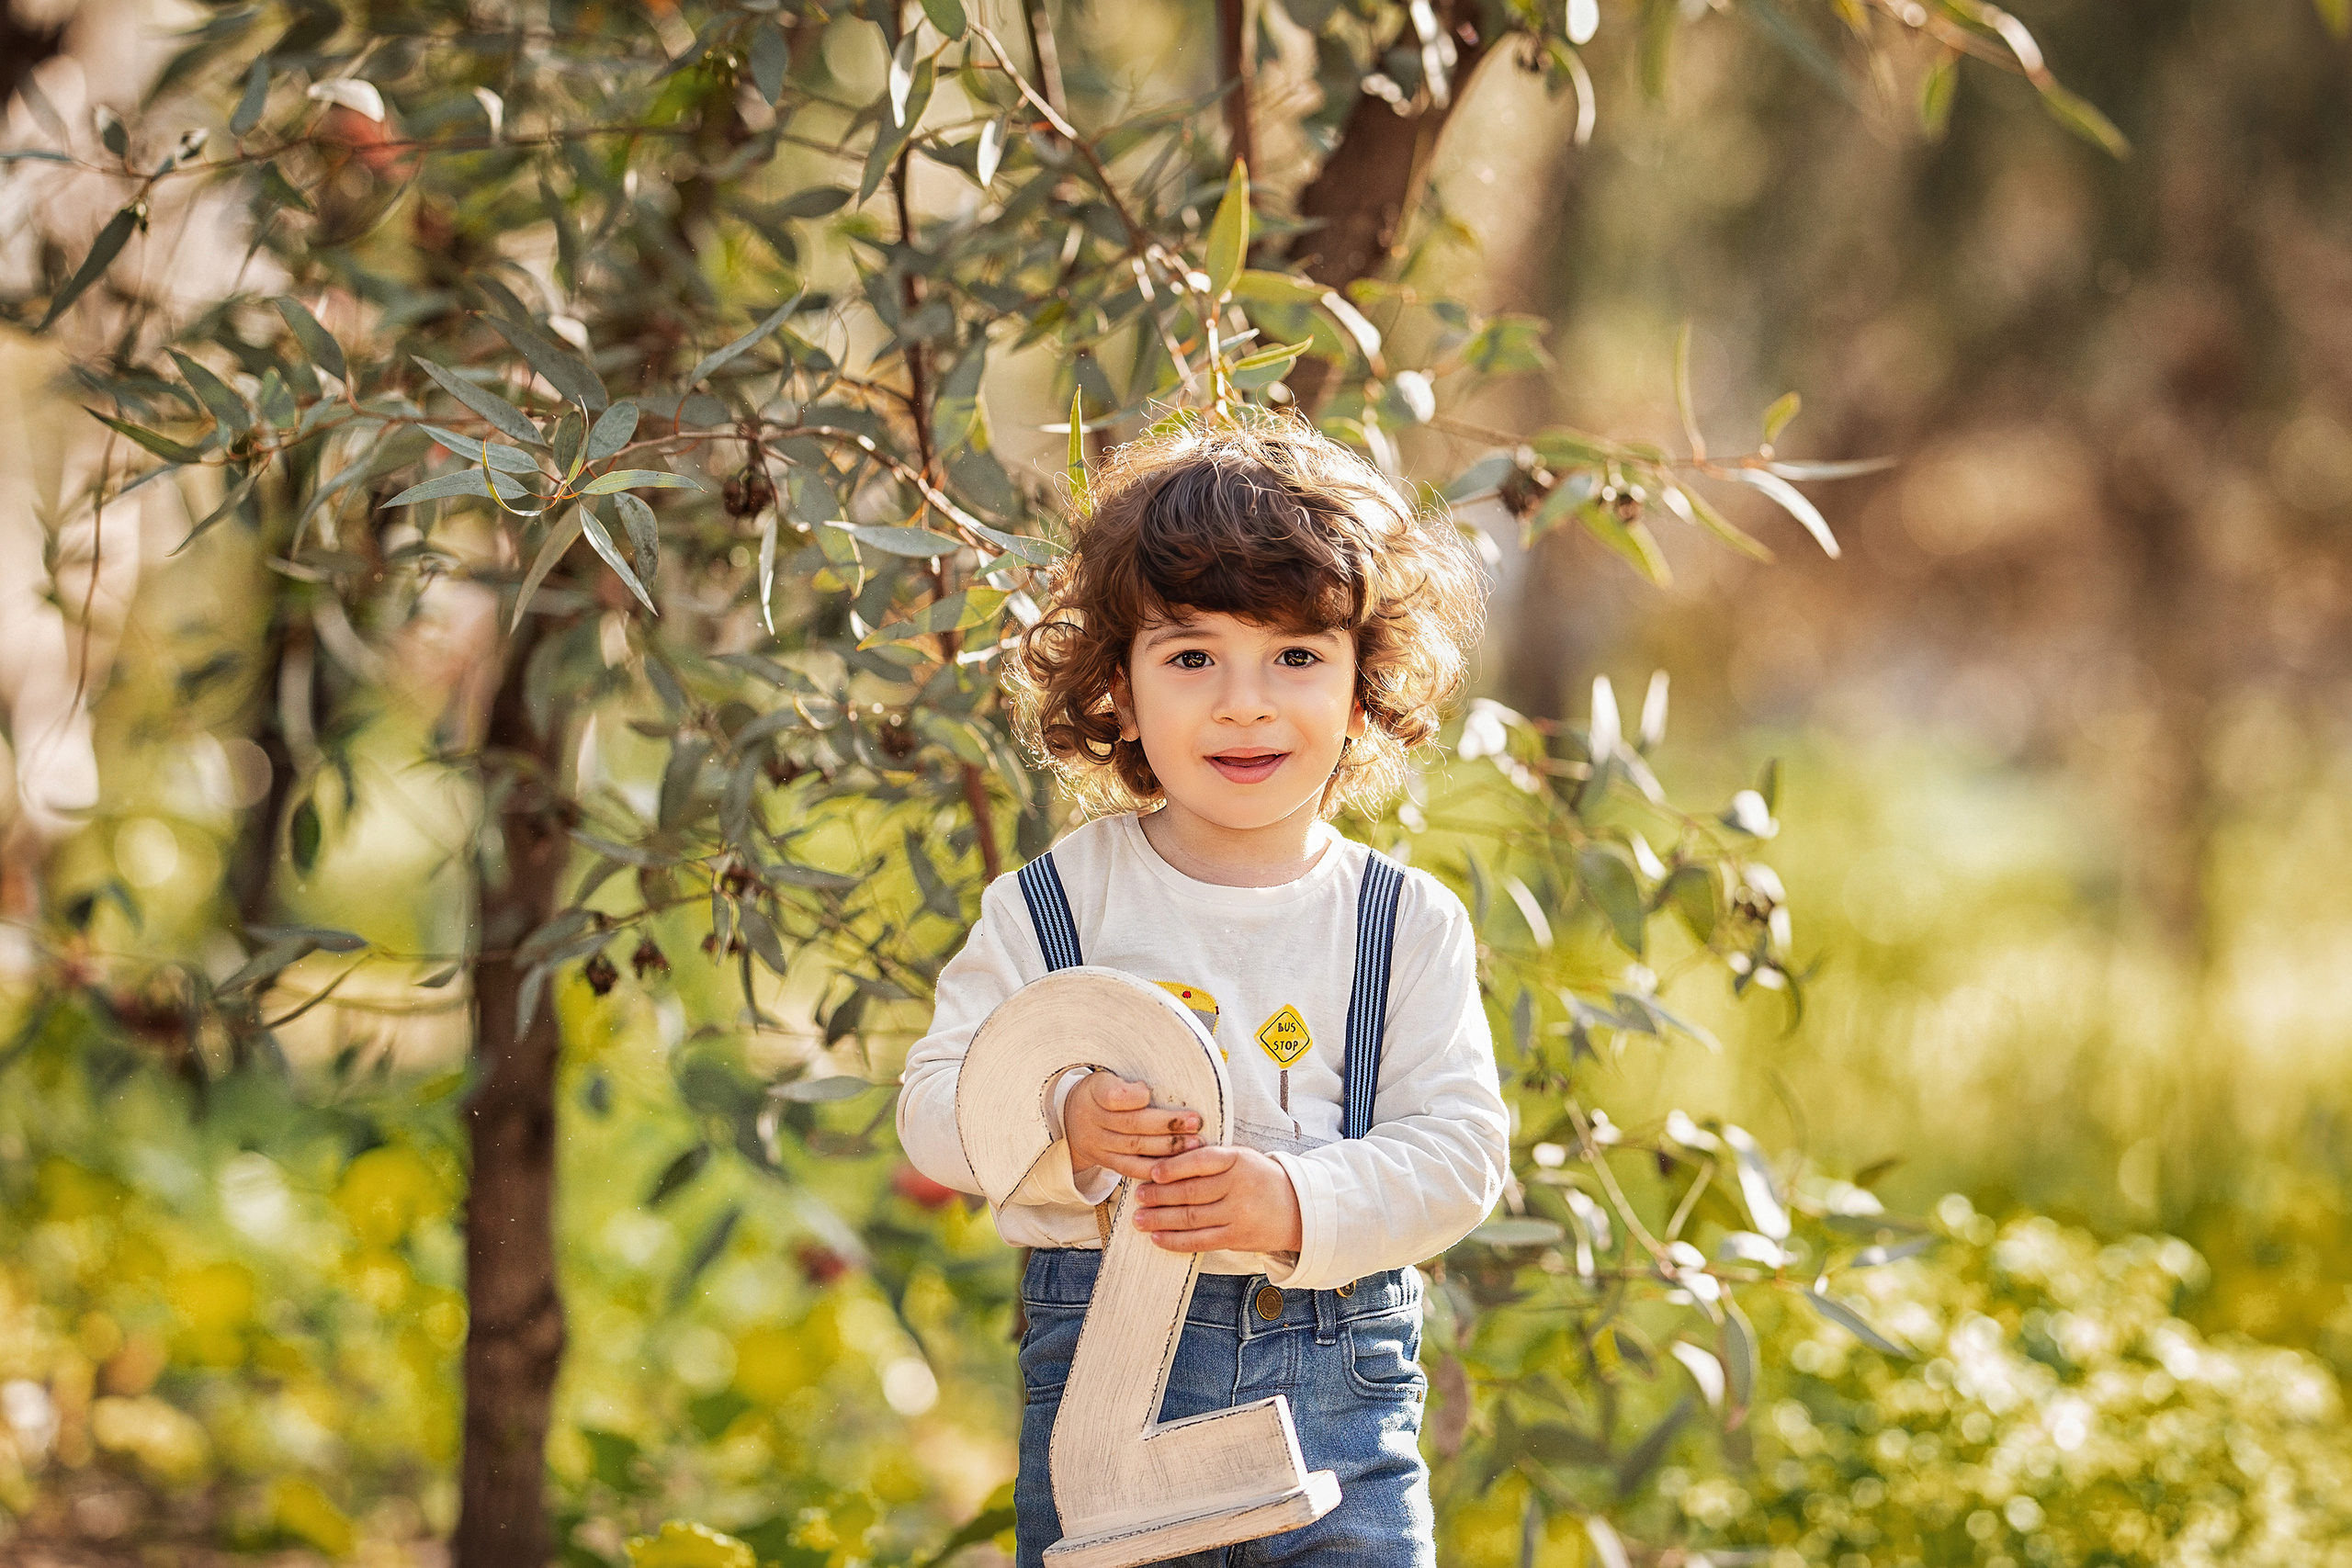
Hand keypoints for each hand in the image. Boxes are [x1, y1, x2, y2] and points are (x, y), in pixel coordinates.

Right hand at [1064, 1070, 1202, 1181]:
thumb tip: (1149, 1092)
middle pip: (1132, 1124)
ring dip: (1168, 1148)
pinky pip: (1132, 1169)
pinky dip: (1155, 1168)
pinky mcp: (1107, 1162)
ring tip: (1195, 1144)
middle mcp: (1094, 1121)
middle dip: (1167, 1124)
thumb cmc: (1101, 1093)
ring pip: (1136, 1148)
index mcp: (1094, 1092)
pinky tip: (1177, 1167)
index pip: (1112, 1095)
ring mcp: (1099, 1145)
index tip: (1150, 1093)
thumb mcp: (1107, 1078)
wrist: (1072, 1120)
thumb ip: (1126, 1084)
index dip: (1133, 1097)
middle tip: (1195, 1123)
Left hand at [1132, 1145, 1302, 1254]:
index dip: (1174, 1167)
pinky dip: (1176, 1240)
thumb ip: (1211, 1160)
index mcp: (1238, 1159)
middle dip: (1159, 1195)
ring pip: (1191, 1217)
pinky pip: (1200, 1241)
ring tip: (1139, 1219)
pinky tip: (1158, 1238)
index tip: (1152, 1172)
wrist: (1298, 1209)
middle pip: (1191, 1192)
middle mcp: (1238, 1186)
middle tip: (1138, 1196)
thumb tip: (1165, 1166)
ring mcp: (1238, 1214)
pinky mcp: (1237, 1237)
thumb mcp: (1242, 1158)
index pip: (1200, 1161)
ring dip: (1160, 1219)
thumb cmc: (1261, 1179)